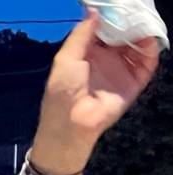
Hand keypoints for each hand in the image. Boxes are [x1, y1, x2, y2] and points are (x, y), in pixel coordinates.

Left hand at [31, 12, 158, 174]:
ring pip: (138, 46)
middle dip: (130, 21)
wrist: (71, 123)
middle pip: (124, 35)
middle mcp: (106, 60)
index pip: (105, 29)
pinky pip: (146, 64)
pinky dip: (150, 51)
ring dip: (143, 33)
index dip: (112, 16)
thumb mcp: (66, 59)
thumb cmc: (63, 91)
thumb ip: (80, 35)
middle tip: (137, 8)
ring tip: (144, 21)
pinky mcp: (133, 83)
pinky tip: (148, 40)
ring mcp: (120, 71)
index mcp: (88, 53)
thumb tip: (94, 11)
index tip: (120, 4)